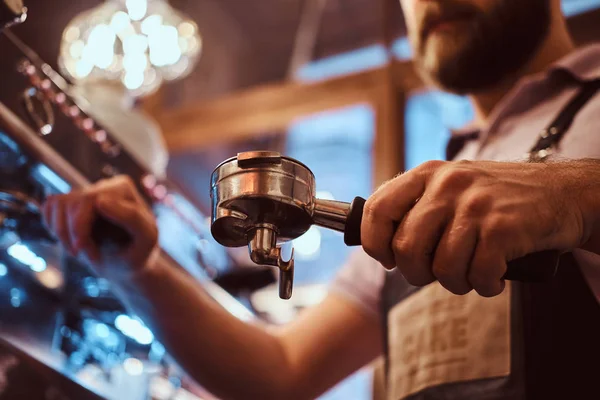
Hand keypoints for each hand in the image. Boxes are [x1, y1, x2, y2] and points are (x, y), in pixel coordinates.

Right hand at [42, 175, 158, 277]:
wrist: (126, 265)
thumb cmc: (139, 251)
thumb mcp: (146, 238)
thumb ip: (131, 217)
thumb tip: (101, 199)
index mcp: (123, 188)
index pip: (89, 199)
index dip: (82, 230)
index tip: (94, 258)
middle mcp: (103, 186)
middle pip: (70, 203)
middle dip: (73, 235)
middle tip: (88, 258)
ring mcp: (85, 193)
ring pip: (56, 205)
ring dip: (63, 235)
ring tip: (81, 252)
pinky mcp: (71, 204)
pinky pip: (49, 208)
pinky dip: (54, 229)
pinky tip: (72, 242)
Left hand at [361, 160, 586, 296]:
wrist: (564, 193)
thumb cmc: (497, 200)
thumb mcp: (452, 188)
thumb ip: (416, 208)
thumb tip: (377, 246)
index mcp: (427, 174)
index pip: (376, 209)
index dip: (375, 243)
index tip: (387, 259)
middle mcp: (448, 185)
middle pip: (406, 247)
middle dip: (416, 273)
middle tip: (435, 274)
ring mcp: (476, 204)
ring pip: (441, 267)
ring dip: (455, 283)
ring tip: (470, 274)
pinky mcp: (503, 227)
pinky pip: (476, 274)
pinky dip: (485, 285)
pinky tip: (494, 277)